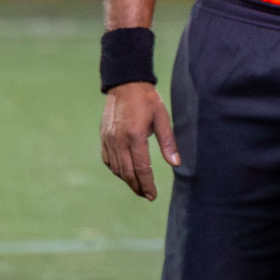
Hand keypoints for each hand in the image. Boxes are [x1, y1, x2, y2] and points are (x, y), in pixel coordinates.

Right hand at [100, 81, 179, 200]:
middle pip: (127, 172)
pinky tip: (124, 173)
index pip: (141, 168)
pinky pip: (108, 160)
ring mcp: (108, 140)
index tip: (152, 196)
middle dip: (137, 186)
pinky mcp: (103, 137)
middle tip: (147, 195)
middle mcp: (119, 141)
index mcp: (135, 136)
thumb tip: (176, 163)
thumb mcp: (162, 118)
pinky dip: (116, 169)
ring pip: (116, 168)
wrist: (125, 84)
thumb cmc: (148, 100)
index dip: (147, 184)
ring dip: (127, 180)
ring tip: (138, 186)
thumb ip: (168, 142)